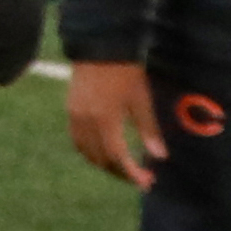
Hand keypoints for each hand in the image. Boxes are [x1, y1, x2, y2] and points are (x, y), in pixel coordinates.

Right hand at [66, 59, 162, 189]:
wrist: (101, 47)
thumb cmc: (126, 72)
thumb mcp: (141, 100)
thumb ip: (149, 130)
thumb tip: (159, 157)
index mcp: (106, 121)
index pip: (117, 157)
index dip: (132, 173)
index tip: (146, 183)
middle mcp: (86, 123)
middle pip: (100, 159)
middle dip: (120, 172)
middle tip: (140, 178)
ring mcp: (75, 118)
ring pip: (87, 153)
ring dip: (105, 164)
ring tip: (124, 168)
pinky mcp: (70, 111)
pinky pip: (78, 141)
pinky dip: (91, 152)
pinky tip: (104, 151)